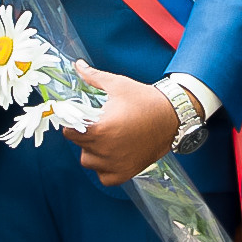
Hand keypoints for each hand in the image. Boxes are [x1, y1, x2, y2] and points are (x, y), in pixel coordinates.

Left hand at [61, 63, 177, 184]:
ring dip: (93, 152)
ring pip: (89, 162)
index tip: (81, 118)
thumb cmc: (145, 100)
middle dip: (84, 135)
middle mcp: (105, 150)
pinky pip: (104, 176)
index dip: (72, 123)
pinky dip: (105, 168)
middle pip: (79, 146)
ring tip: (106, 139)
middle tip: (99, 125)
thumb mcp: (117, 85)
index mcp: (99, 129)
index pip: (69, 132)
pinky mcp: (125, 173)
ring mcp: (115, 164)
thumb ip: (93, 77)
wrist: (172, 117)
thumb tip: (78, 65)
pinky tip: (112, 154)